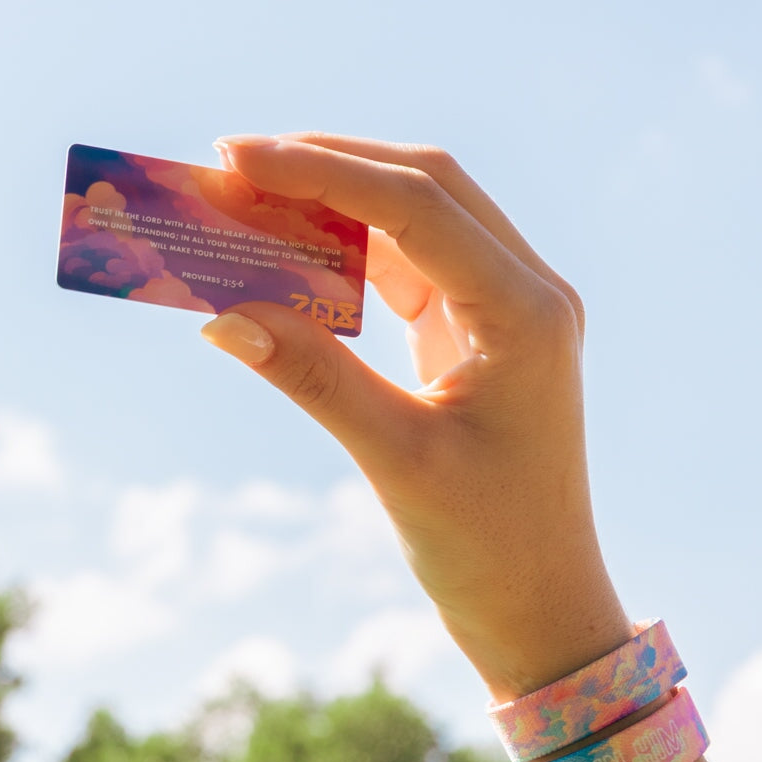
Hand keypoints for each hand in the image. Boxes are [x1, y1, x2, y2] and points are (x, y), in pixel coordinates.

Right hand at [203, 133, 631, 701]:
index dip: (321, 171)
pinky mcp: (479, 337)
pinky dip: (350, 254)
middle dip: (327, 166)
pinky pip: (411, 270)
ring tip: (252, 199)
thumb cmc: (486, 547)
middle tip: (234, 165)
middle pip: (425, 188)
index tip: (235, 157)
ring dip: (336, 203)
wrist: (539, 604)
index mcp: (526, 315)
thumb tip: (222, 317)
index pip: (416, 206)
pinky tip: (295, 253)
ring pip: (417, 221)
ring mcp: (506, 311)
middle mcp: (527, 294)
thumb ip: (313, 377)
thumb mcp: (395, 459)